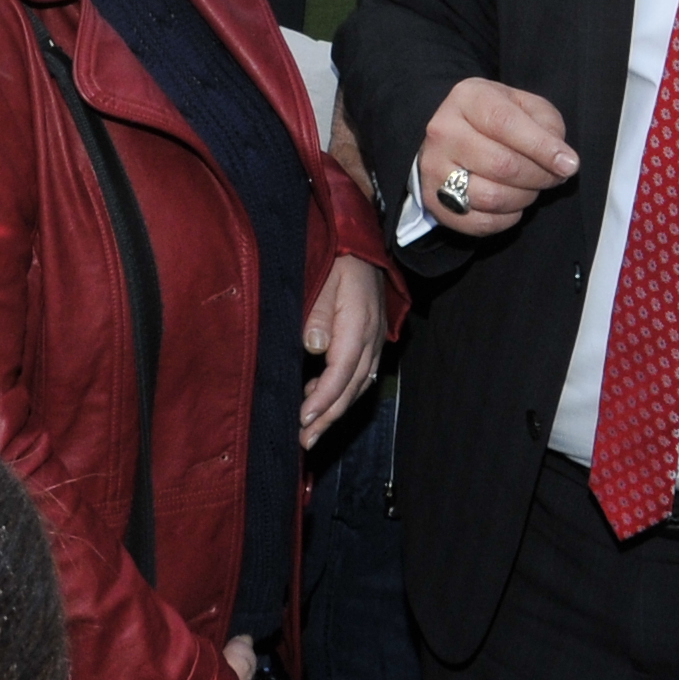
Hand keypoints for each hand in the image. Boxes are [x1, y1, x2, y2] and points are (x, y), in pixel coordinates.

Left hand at [303, 254, 388, 443]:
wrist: (361, 238)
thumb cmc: (338, 255)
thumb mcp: (324, 275)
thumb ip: (319, 311)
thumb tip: (315, 346)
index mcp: (359, 322)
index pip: (341, 371)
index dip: (323, 399)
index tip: (303, 418)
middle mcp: (372, 335)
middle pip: (352, 386)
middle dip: (329, 416)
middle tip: (305, 440)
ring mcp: (375, 338)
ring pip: (359, 384)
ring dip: (336, 409)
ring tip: (311, 429)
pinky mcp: (372, 338)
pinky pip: (362, 373)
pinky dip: (345, 392)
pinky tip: (323, 398)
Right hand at [415, 80, 576, 236]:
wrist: (450, 136)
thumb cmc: (494, 119)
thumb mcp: (522, 105)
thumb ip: (547, 124)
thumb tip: (562, 160)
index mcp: (467, 98)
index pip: (505, 124)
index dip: (542, 147)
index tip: (569, 164)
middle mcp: (443, 131)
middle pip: (501, 164)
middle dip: (539, 176)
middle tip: (554, 177)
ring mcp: (434, 169)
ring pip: (491, 197)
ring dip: (524, 198)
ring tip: (532, 188)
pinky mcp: (434, 202)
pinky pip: (480, 223)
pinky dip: (507, 219)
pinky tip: (513, 204)